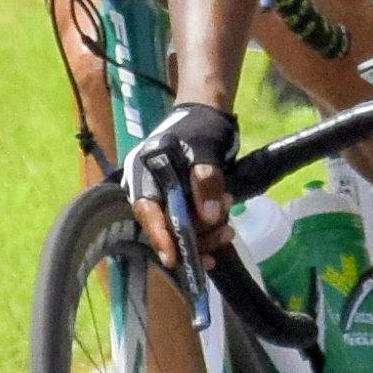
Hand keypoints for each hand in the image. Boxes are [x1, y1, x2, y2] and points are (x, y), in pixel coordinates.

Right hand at [124, 99, 236, 267]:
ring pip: (180, 229)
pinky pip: (190, 225)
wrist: (207, 115)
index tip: (173, 257)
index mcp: (143, 172)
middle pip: (165, 225)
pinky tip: (225, 231)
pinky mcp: (180, 203)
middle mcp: (149, 189)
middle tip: (225, 231)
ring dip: (205, 234)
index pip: (146, 209)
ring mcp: (165, 197)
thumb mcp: (205, 148)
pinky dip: (207, 231)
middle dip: (194, 236)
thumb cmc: (201, 127)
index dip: (159, 235)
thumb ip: (206, 180)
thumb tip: (208, 217)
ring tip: (229, 227)